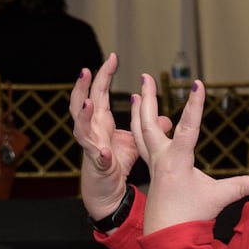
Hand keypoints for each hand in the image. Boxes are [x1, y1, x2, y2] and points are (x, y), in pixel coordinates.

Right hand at [70, 52, 144, 217]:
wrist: (106, 191)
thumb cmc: (115, 164)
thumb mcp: (134, 141)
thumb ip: (148, 128)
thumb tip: (167, 119)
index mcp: (99, 122)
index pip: (98, 92)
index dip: (104, 75)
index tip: (113, 57)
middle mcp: (91, 131)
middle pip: (80, 104)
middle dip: (83, 87)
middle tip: (87, 70)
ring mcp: (91, 148)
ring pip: (80, 128)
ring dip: (83, 116)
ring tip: (88, 103)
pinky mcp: (97, 166)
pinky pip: (97, 159)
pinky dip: (100, 155)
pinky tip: (104, 152)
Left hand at [129, 75, 248, 234]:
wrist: (166, 235)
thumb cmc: (191, 216)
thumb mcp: (219, 198)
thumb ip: (241, 187)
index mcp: (177, 162)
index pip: (187, 128)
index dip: (194, 105)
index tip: (197, 85)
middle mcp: (161, 158)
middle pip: (149, 122)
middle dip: (148, 98)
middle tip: (146, 77)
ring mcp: (153, 163)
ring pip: (140, 131)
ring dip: (138, 110)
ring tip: (137, 92)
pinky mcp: (150, 169)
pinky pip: (140, 143)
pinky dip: (138, 127)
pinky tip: (139, 117)